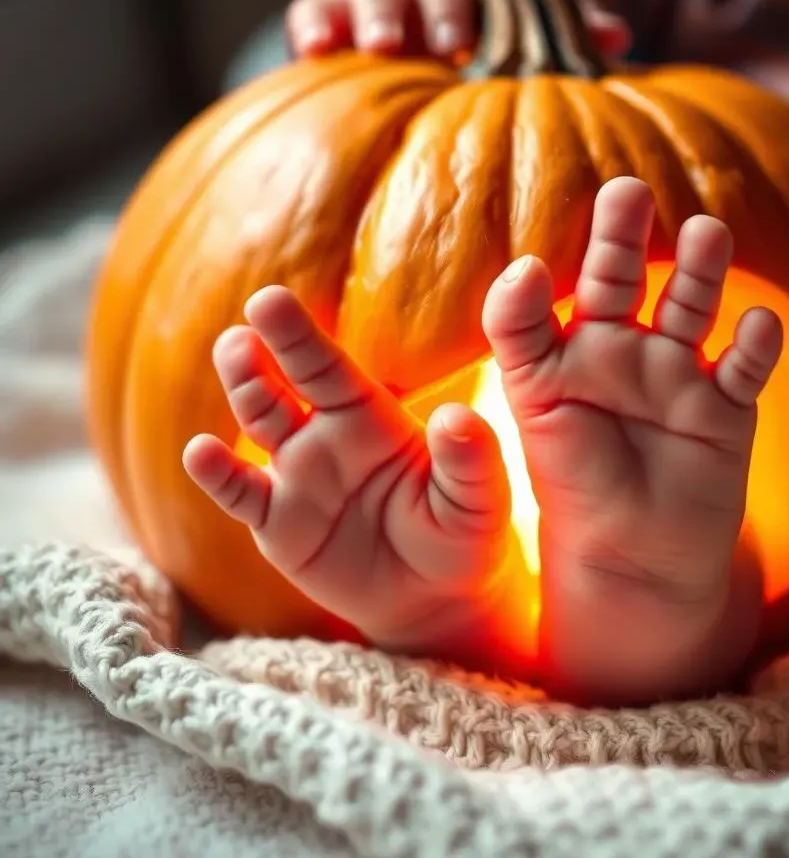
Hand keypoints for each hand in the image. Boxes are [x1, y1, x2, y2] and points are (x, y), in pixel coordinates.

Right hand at [182, 286, 529, 665]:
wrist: (434, 599)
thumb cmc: (461, 535)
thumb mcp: (478, 500)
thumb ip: (470, 459)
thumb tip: (456, 417)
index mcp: (372, 418)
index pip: (331, 368)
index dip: (300, 336)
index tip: (270, 299)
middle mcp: (326, 436)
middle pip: (284, 384)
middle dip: (261, 353)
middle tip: (245, 322)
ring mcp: (296, 477)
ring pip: (258, 424)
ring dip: (243, 391)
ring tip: (232, 356)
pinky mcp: (277, 525)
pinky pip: (243, 496)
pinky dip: (218, 475)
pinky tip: (200, 452)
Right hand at [286, 0, 629, 59]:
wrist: (413, 16)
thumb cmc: (476, 25)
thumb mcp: (516, 23)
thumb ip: (559, 25)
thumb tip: (615, 34)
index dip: (468, 6)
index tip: (466, 40)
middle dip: (428, 5)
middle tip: (433, 41)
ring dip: (367, 14)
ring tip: (372, 46)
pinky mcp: (327, 14)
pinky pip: (312, 11)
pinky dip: (311, 23)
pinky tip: (309, 50)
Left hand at [481, 177, 782, 702]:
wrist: (629, 560)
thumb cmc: (571, 484)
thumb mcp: (532, 402)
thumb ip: (519, 333)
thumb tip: (522, 267)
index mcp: (571, 347)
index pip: (565, 287)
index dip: (565, 259)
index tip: (549, 249)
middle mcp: (624, 350)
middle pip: (626, 279)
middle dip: (624, 237)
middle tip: (626, 192)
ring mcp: (678, 374)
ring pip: (692, 307)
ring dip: (701, 271)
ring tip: (706, 232)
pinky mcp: (725, 408)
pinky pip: (746, 368)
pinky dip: (757, 345)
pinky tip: (756, 324)